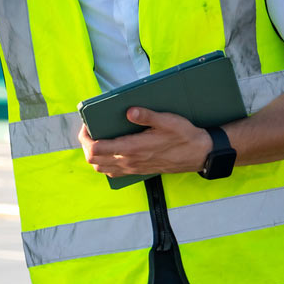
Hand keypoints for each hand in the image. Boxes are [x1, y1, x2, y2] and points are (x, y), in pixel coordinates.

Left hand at [81, 107, 215, 178]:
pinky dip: (104, 162)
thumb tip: (129, 111)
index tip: (87, 124)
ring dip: (94, 155)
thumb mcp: (168, 121)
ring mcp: (132, 168)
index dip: (85, 137)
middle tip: (90, 130)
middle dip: (86, 144)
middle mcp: (128, 162)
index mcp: (132, 149)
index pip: (95, 148)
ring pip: (100, 168)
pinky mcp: (137, 171)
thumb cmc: (184, 136)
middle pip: (93, 160)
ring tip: (98, 139)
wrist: (199, 154)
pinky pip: (112, 172)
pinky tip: (110, 150)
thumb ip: (147, 116)